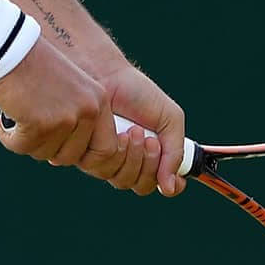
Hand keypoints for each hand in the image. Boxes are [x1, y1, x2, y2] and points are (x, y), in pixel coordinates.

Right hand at [0, 38, 125, 182]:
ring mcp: (65, 118)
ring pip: (44, 153)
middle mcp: (88, 110)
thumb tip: (68, 154)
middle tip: (31, 133)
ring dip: (27, 141)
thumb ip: (77, 118)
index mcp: (99, 101)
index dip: (84, 156)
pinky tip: (2, 122)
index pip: (106, 149)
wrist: (9, 46)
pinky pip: (22, 147)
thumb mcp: (70, 89)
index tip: (62, 149)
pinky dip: (8, 138)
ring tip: (17, 118)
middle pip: (71, 156)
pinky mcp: (40, 123)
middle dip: (48, 149)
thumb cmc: (34, 65)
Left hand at [100, 64, 186, 197]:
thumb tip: (171, 187)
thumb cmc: (138, 94)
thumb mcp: (169, 119)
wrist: (109, 76)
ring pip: (122, 180)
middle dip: (150, 164)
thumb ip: (175, 152)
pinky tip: (117, 132)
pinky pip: (102, 168)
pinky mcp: (86, 154)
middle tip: (149, 139)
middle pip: (141, 186)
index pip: (160, 184)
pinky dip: (115, 152)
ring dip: (133, 157)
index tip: (178, 179)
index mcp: (150, 155)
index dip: (171, 186)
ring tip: (133, 130)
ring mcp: (106, 160)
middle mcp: (127, 161)